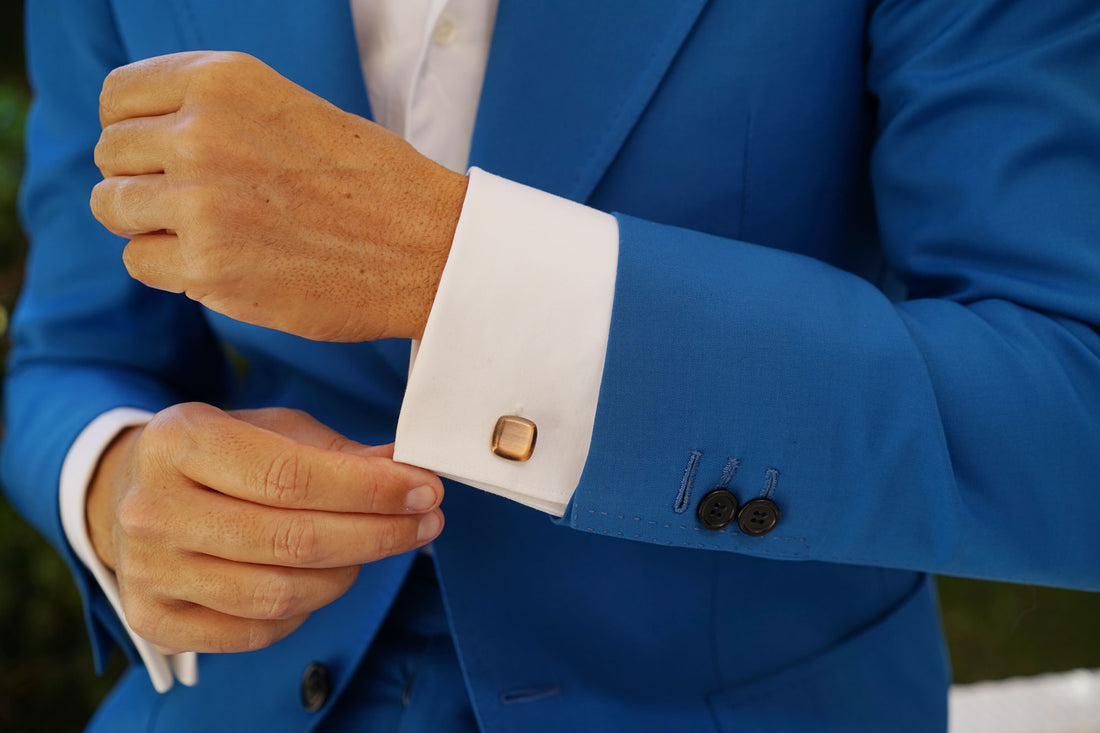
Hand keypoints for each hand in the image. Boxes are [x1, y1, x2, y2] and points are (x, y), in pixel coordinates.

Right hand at [86, 403, 444, 653]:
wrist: (133, 495)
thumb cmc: (221, 456)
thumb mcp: (273, 429)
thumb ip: (339, 453)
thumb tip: (411, 471)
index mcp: (180, 440)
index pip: (291, 476)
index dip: (369, 489)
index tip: (425, 490)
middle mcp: (153, 508)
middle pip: (291, 540)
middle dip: (377, 534)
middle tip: (426, 522)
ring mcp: (148, 570)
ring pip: (279, 593)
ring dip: (349, 573)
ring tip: (379, 546)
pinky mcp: (155, 620)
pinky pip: (257, 630)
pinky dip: (308, 608)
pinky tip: (327, 577)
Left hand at [90, 51, 468, 341]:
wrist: (428, 248)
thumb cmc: (373, 183)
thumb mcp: (291, 109)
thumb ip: (216, 115)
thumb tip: (147, 144)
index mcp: (224, 81)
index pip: (119, 97)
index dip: (136, 131)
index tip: (163, 155)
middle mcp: (202, 133)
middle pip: (112, 155)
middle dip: (145, 180)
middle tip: (196, 202)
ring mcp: (201, 202)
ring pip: (114, 208)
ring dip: (151, 224)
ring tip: (207, 232)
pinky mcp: (208, 266)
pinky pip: (140, 261)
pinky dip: (170, 267)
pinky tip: (220, 263)